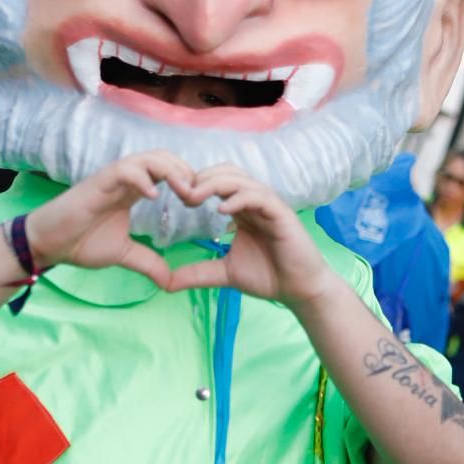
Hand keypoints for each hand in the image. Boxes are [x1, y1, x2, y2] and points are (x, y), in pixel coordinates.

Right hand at [25, 151, 195, 287]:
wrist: (49, 244)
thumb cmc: (81, 243)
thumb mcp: (124, 254)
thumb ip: (148, 262)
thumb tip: (169, 283)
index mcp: (133, 190)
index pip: (167, 171)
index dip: (187, 180)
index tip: (199, 202)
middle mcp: (125, 179)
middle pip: (163, 157)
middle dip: (185, 171)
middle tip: (198, 196)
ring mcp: (112, 178)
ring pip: (148, 158)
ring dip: (171, 170)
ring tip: (184, 191)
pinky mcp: (98, 182)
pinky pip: (125, 170)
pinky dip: (142, 178)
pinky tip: (153, 196)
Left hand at [166, 165, 330, 306]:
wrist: (298, 290)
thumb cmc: (267, 277)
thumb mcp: (223, 273)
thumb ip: (197, 273)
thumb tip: (165, 283)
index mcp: (242, 209)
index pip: (217, 182)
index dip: (196, 184)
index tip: (175, 197)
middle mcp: (255, 201)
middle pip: (226, 173)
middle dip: (201, 179)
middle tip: (181, 194)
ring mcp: (269, 205)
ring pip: (240, 180)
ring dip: (215, 184)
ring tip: (194, 197)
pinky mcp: (282, 213)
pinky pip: (259, 196)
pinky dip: (240, 198)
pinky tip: (222, 209)